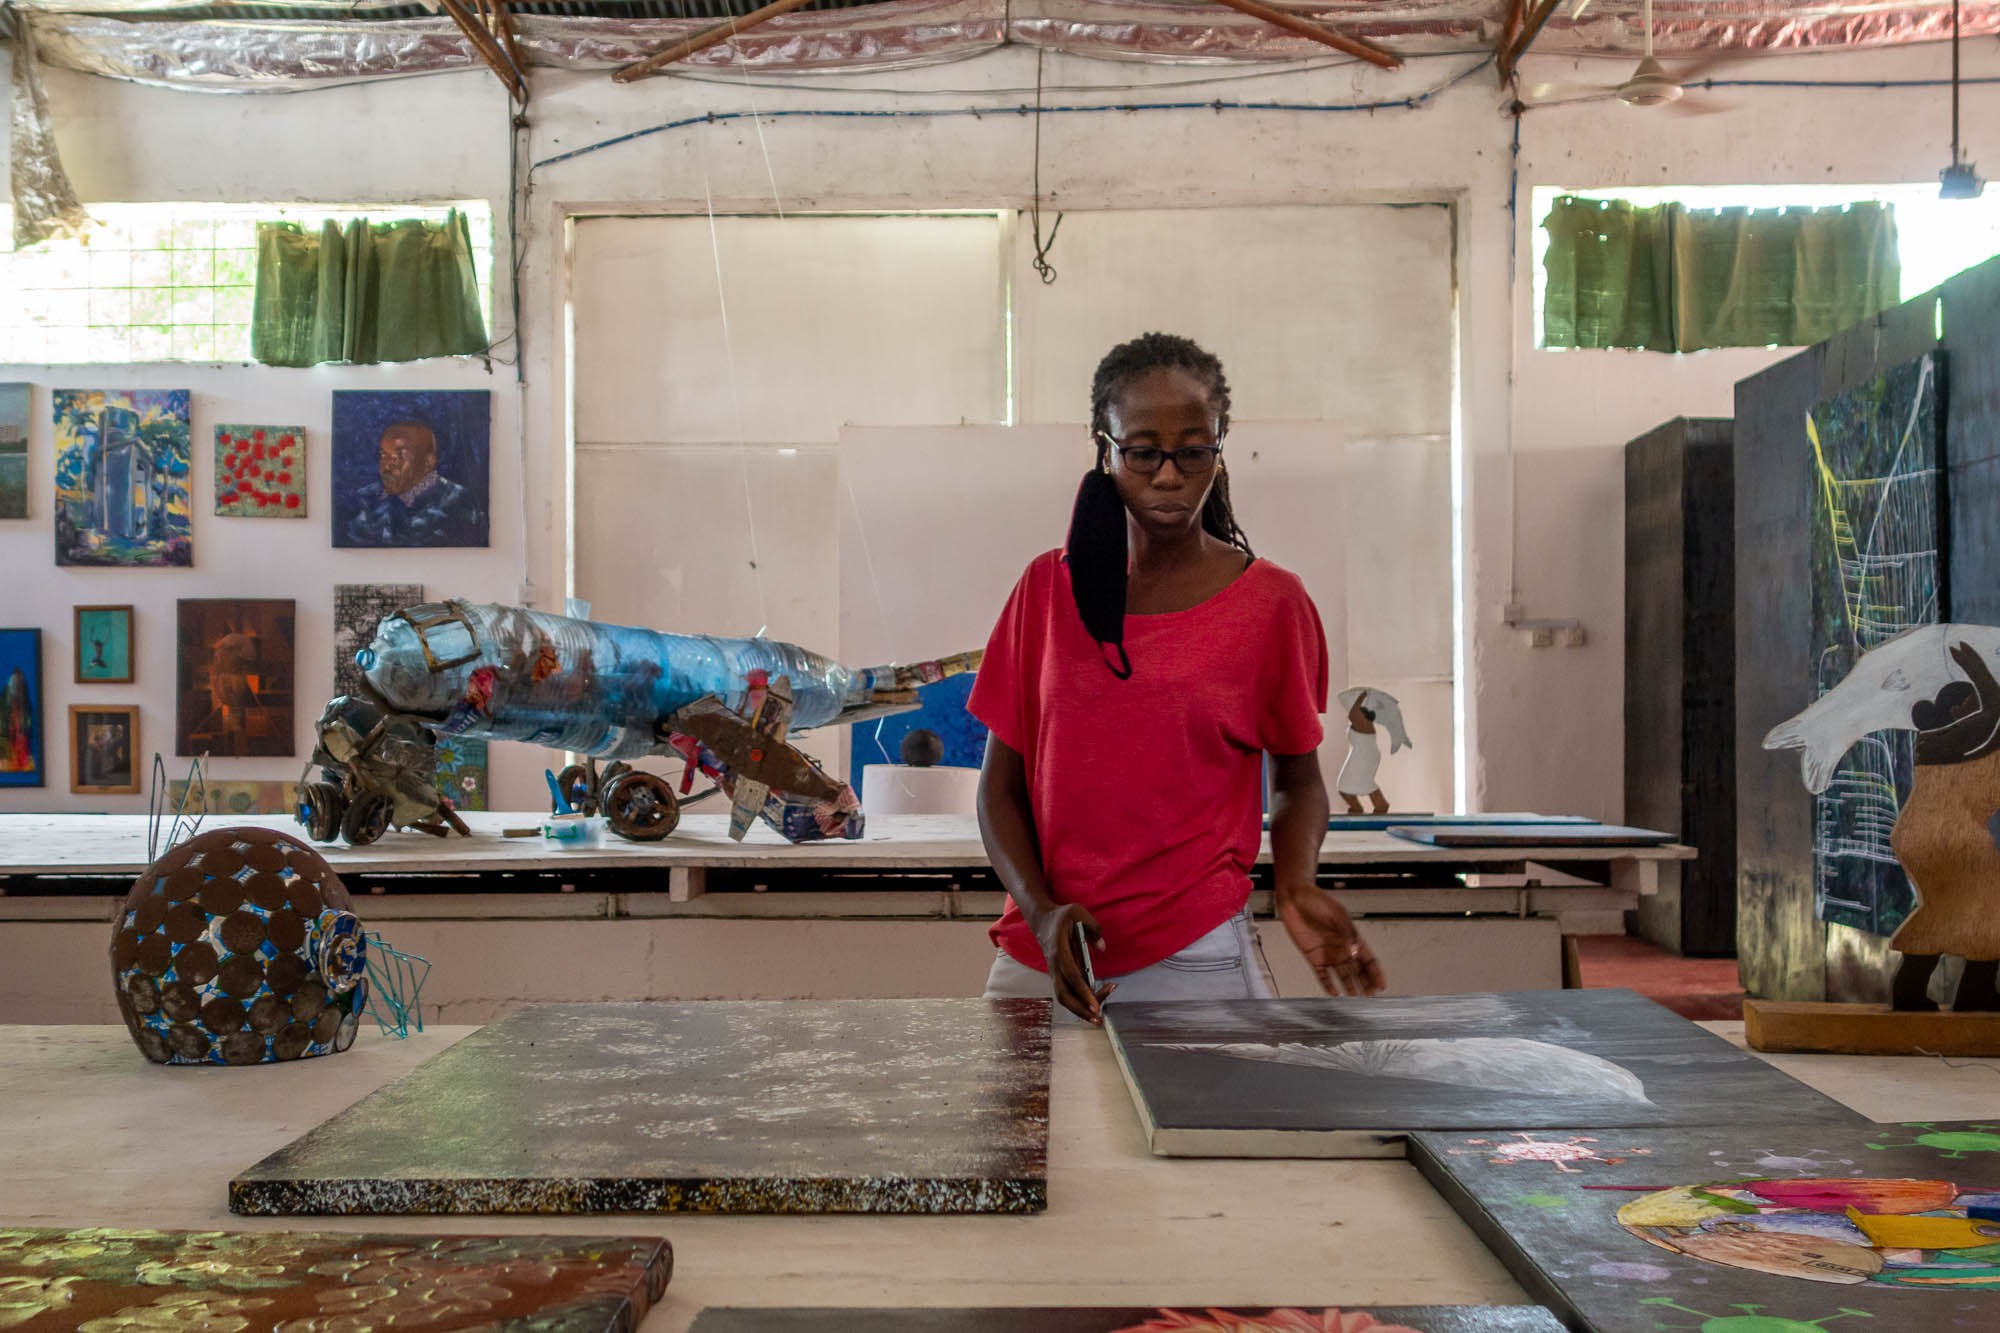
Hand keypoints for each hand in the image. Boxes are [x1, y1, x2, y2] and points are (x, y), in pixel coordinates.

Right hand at [1032, 902, 1116, 1024]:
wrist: (1041, 919)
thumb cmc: (1061, 916)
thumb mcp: (1078, 912)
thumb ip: (1093, 928)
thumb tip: (1102, 948)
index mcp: (1059, 951)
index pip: (1072, 976)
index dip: (1084, 992)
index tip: (1096, 1006)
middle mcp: (1054, 965)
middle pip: (1064, 995)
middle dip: (1080, 1010)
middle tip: (1098, 1018)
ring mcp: (1054, 972)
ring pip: (1063, 997)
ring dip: (1079, 1010)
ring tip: (1097, 1018)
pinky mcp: (1057, 974)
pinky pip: (1066, 992)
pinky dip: (1078, 1001)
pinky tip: (1092, 1004)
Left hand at [1275, 883, 1385, 995]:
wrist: (1295, 899)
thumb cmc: (1317, 901)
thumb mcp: (1336, 915)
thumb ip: (1347, 935)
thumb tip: (1355, 953)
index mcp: (1351, 937)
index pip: (1368, 959)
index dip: (1376, 972)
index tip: (1382, 985)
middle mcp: (1341, 948)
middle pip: (1357, 970)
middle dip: (1365, 983)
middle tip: (1370, 996)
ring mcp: (1328, 954)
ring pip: (1342, 975)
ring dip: (1349, 986)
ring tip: (1355, 998)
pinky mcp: (1313, 957)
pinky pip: (1322, 975)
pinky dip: (1328, 984)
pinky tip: (1334, 993)